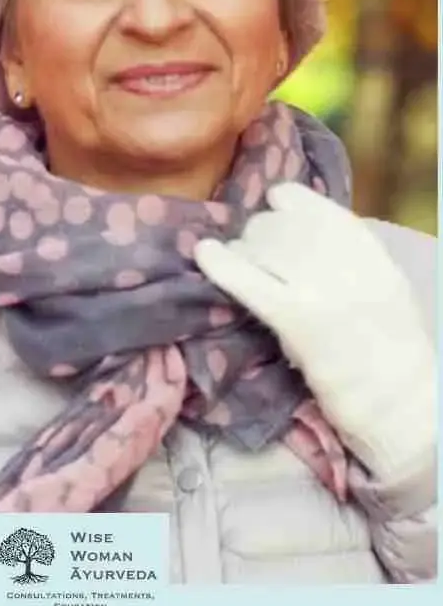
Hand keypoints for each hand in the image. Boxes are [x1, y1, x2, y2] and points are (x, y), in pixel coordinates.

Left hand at [195, 183, 436, 486]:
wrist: (400, 403)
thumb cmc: (386, 349)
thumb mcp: (376, 282)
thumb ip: (339, 255)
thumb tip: (288, 232)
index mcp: (366, 248)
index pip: (308, 203)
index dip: (283, 207)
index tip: (274, 217)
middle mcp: (345, 258)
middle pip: (277, 224)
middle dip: (257, 236)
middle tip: (253, 257)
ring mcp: (320, 287)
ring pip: (259, 245)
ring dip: (241, 253)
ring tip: (240, 269)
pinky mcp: (295, 319)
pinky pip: (248, 280)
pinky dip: (221, 265)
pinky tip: (204, 254)